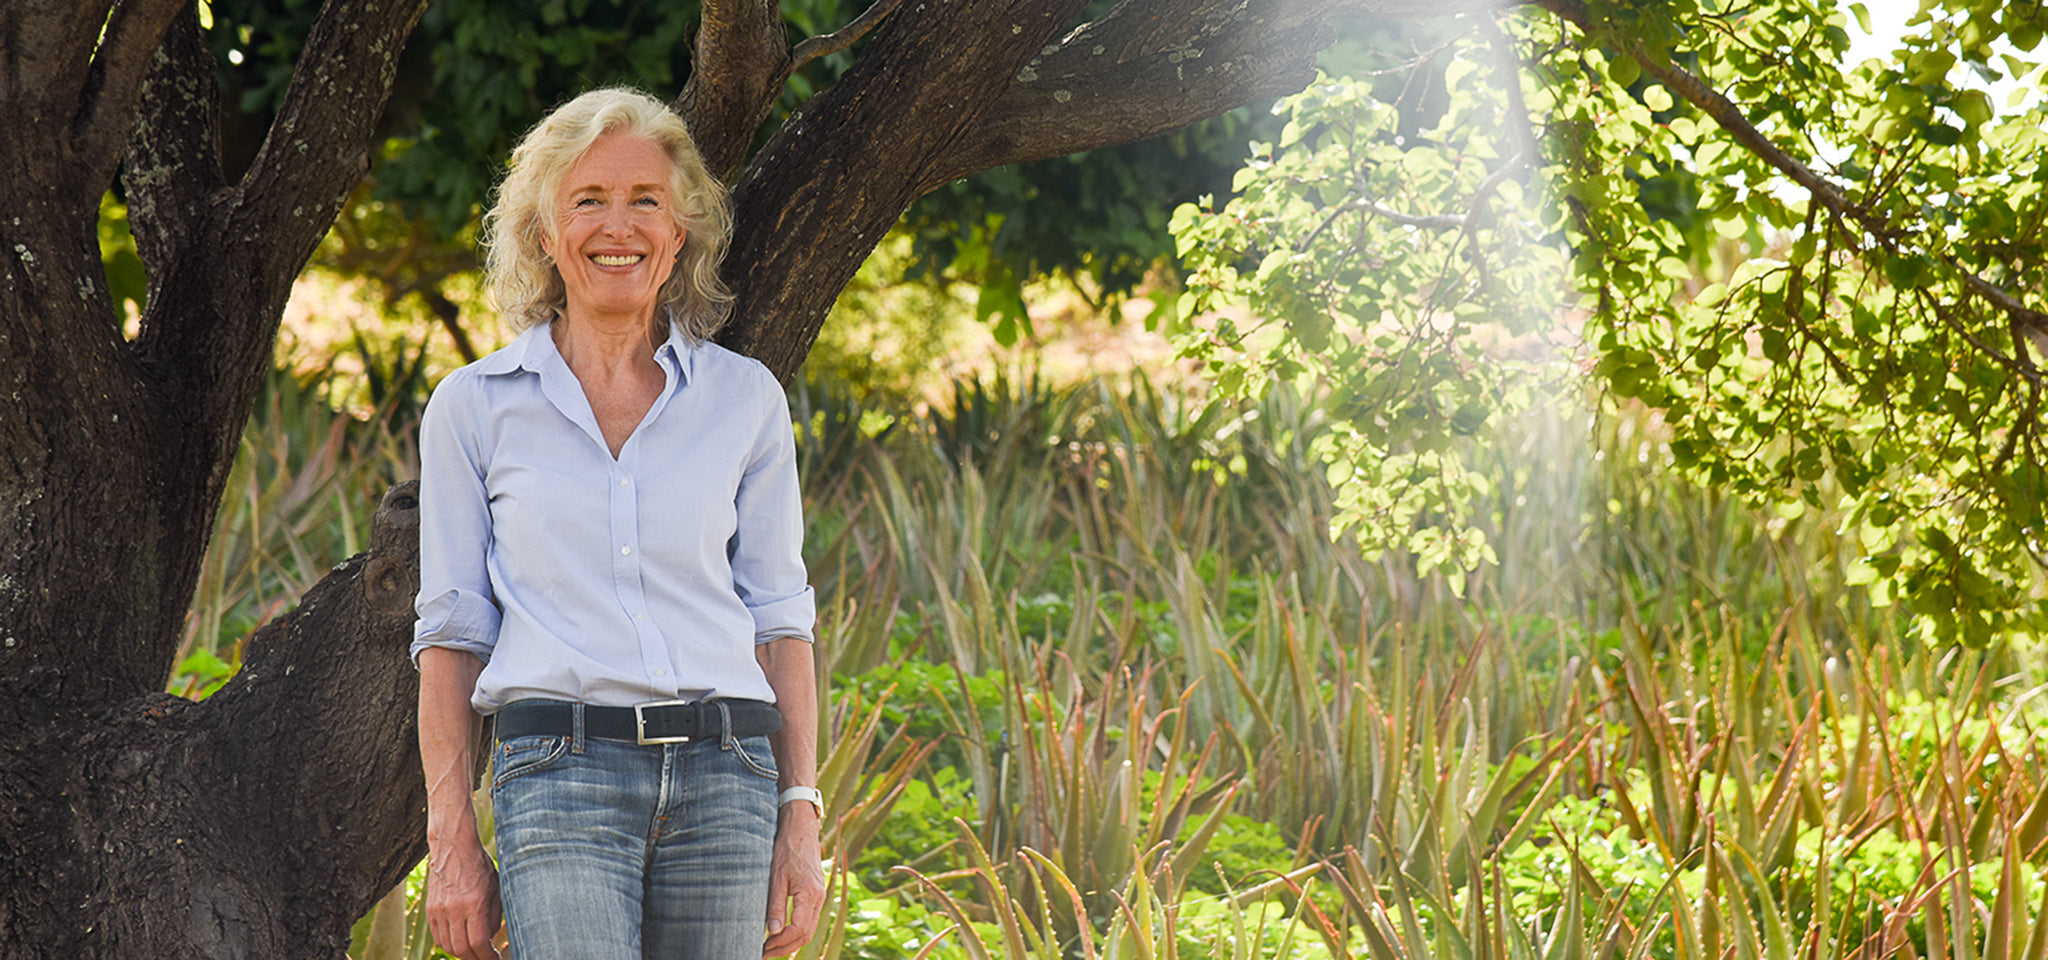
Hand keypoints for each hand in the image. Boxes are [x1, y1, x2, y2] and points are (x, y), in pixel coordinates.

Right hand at [426, 838, 502, 959]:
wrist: (453, 846)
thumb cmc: (479, 866)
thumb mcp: (496, 888)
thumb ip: (494, 915)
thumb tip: (491, 939)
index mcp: (475, 903)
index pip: (479, 943)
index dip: (488, 957)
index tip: (494, 959)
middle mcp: (454, 909)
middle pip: (462, 949)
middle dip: (475, 958)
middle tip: (485, 957)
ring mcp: (439, 910)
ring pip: (447, 945)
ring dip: (461, 953)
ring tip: (473, 951)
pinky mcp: (430, 909)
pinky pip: (437, 936)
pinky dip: (448, 943)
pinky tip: (459, 940)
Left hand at [761, 805, 825, 956]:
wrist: (801, 830)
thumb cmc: (787, 849)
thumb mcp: (776, 876)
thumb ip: (775, 904)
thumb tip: (772, 930)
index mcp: (810, 894)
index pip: (798, 929)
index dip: (780, 942)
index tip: (763, 947)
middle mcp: (819, 898)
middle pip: (806, 935)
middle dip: (784, 948)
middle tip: (763, 953)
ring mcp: (820, 896)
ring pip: (809, 930)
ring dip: (791, 943)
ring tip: (770, 948)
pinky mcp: (816, 894)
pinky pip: (810, 920)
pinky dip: (797, 932)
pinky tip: (781, 934)